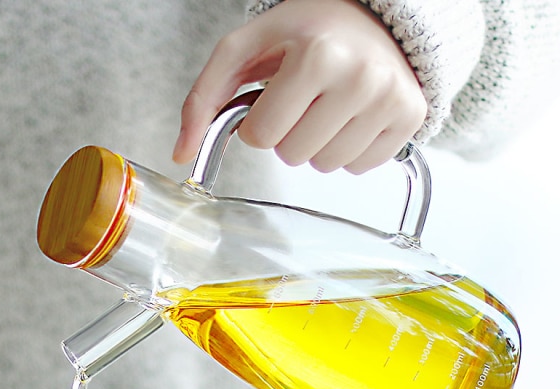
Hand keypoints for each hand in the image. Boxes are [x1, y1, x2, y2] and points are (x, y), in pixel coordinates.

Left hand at [173, 0, 426, 173]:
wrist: (373, 16)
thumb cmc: (305, 30)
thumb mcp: (245, 49)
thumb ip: (204, 99)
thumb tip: (180, 155)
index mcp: (318, 55)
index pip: (262, 137)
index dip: (260, 121)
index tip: (275, 94)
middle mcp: (362, 77)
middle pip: (293, 156)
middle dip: (288, 133)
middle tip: (303, 98)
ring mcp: (391, 100)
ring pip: (325, 167)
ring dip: (316, 144)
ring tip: (327, 106)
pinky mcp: (411, 119)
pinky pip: (359, 168)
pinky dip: (348, 149)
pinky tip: (351, 116)